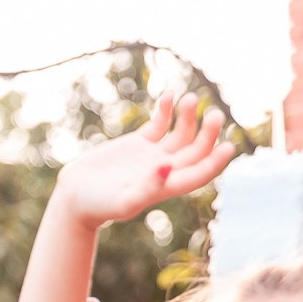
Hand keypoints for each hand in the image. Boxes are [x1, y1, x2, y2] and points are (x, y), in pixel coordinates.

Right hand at [51, 93, 234, 230]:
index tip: (228, 146)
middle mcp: (167, 168)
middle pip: (198, 148)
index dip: (217, 161)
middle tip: (213, 114)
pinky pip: (160, 122)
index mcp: (169, 186)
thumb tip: (168, 168)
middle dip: (208, 131)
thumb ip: (148, 188)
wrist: (74, 197)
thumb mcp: (124, 201)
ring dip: (188, 115)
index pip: (202, 173)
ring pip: (182, 131)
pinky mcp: (140, 142)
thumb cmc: (99, 206)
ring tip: (188, 99)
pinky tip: (168, 95)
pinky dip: (166, 109)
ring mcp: (154, 153)